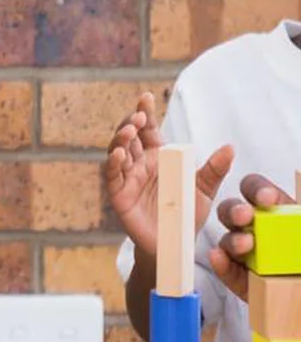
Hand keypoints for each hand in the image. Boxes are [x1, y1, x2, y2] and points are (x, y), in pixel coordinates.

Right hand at [104, 92, 232, 254]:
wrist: (174, 244)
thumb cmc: (186, 215)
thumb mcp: (204, 190)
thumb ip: (215, 170)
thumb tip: (229, 148)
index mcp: (158, 157)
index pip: (148, 129)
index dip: (144, 112)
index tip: (146, 97)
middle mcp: (139, 164)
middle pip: (129, 137)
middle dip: (130, 123)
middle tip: (138, 116)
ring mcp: (127, 178)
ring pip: (117, 152)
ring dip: (120, 140)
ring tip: (128, 132)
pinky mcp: (119, 195)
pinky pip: (113, 176)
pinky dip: (113, 164)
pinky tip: (119, 154)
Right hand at [209, 173, 291, 303]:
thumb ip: (300, 214)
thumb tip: (299, 186)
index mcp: (281, 214)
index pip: (259, 192)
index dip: (257, 190)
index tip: (266, 198)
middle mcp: (262, 231)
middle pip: (234, 212)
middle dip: (235, 211)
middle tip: (245, 216)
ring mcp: (250, 256)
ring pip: (228, 241)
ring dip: (232, 239)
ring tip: (244, 245)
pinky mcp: (243, 281)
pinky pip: (227, 270)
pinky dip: (221, 264)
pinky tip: (220, 259)